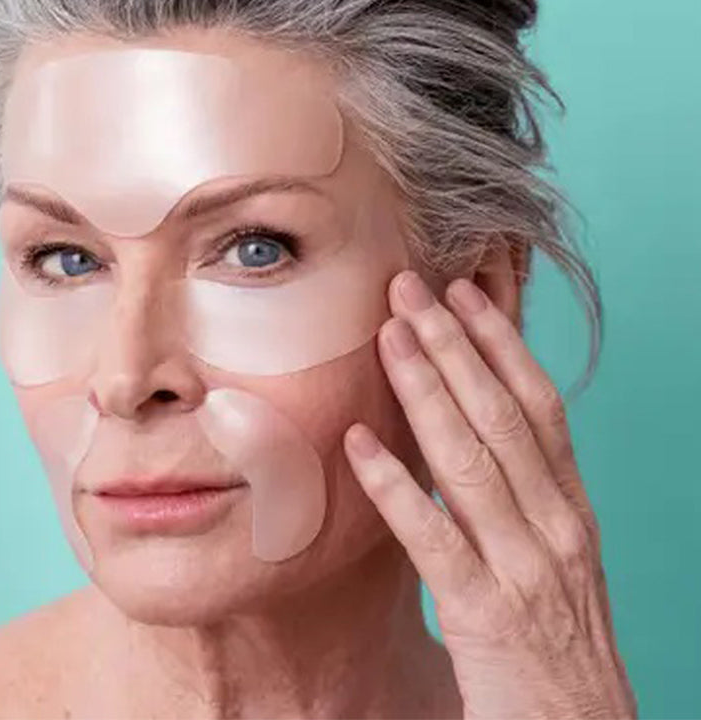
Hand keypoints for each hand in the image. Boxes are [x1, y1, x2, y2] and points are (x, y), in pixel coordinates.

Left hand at [344, 270, 637, 719]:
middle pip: (500, 414)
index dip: (501, 342)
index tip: (463, 292)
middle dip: (454, 344)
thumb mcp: (551, 553)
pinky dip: (394, 485)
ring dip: (426, 390)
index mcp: (570, 507)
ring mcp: (524, 568)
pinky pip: (432, 537)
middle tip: (409, 287)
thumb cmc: (556, 641)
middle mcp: (555, 525)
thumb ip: (516, 495)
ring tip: (387, 335)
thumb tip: (457, 431)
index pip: (539, 404)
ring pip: (470, 459)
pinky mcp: (486, 616)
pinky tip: (358, 441)